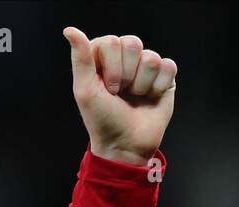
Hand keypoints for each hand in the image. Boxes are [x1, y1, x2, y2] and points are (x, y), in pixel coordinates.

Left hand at [63, 27, 176, 166]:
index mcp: (102, 58)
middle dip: (126, 75)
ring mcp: (145, 67)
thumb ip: (80, 58)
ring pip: (150, 57)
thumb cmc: (102, 120)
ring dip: (142, 84)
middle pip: (133, 43)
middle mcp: (124, 59)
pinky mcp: (164, 76)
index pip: (111, 42)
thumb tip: (70, 30)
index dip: (111, 68)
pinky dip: (158, 86)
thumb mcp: (84, 90)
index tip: (107, 90)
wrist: (126, 145)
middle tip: (120, 94)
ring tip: (134, 97)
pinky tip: (150, 97)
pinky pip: (168, 66)